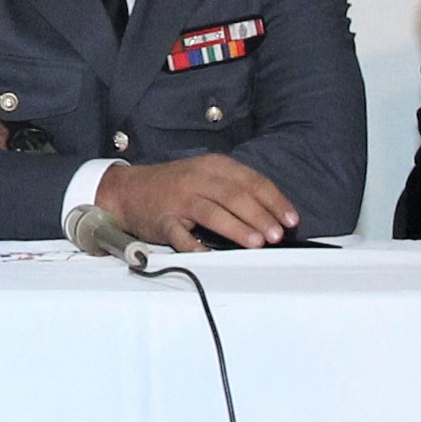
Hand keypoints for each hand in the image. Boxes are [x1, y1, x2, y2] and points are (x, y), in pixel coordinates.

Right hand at [95, 153, 297, 251]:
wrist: (129, 191)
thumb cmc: (176, 186)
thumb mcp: (207, 177)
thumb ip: (236, 191)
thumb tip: (272, 216)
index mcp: (213, 166)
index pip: (251, 181)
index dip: (274, 201)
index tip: (291, 219)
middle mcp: (197, 179)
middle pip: (235, 195)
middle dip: (260, 216)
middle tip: (278, 235)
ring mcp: (179, 199)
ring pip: (213, 212)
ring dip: (237, 228)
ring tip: (257, 243)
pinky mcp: (163, 220)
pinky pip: (181, 236)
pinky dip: (196, 246)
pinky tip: (211, 255)